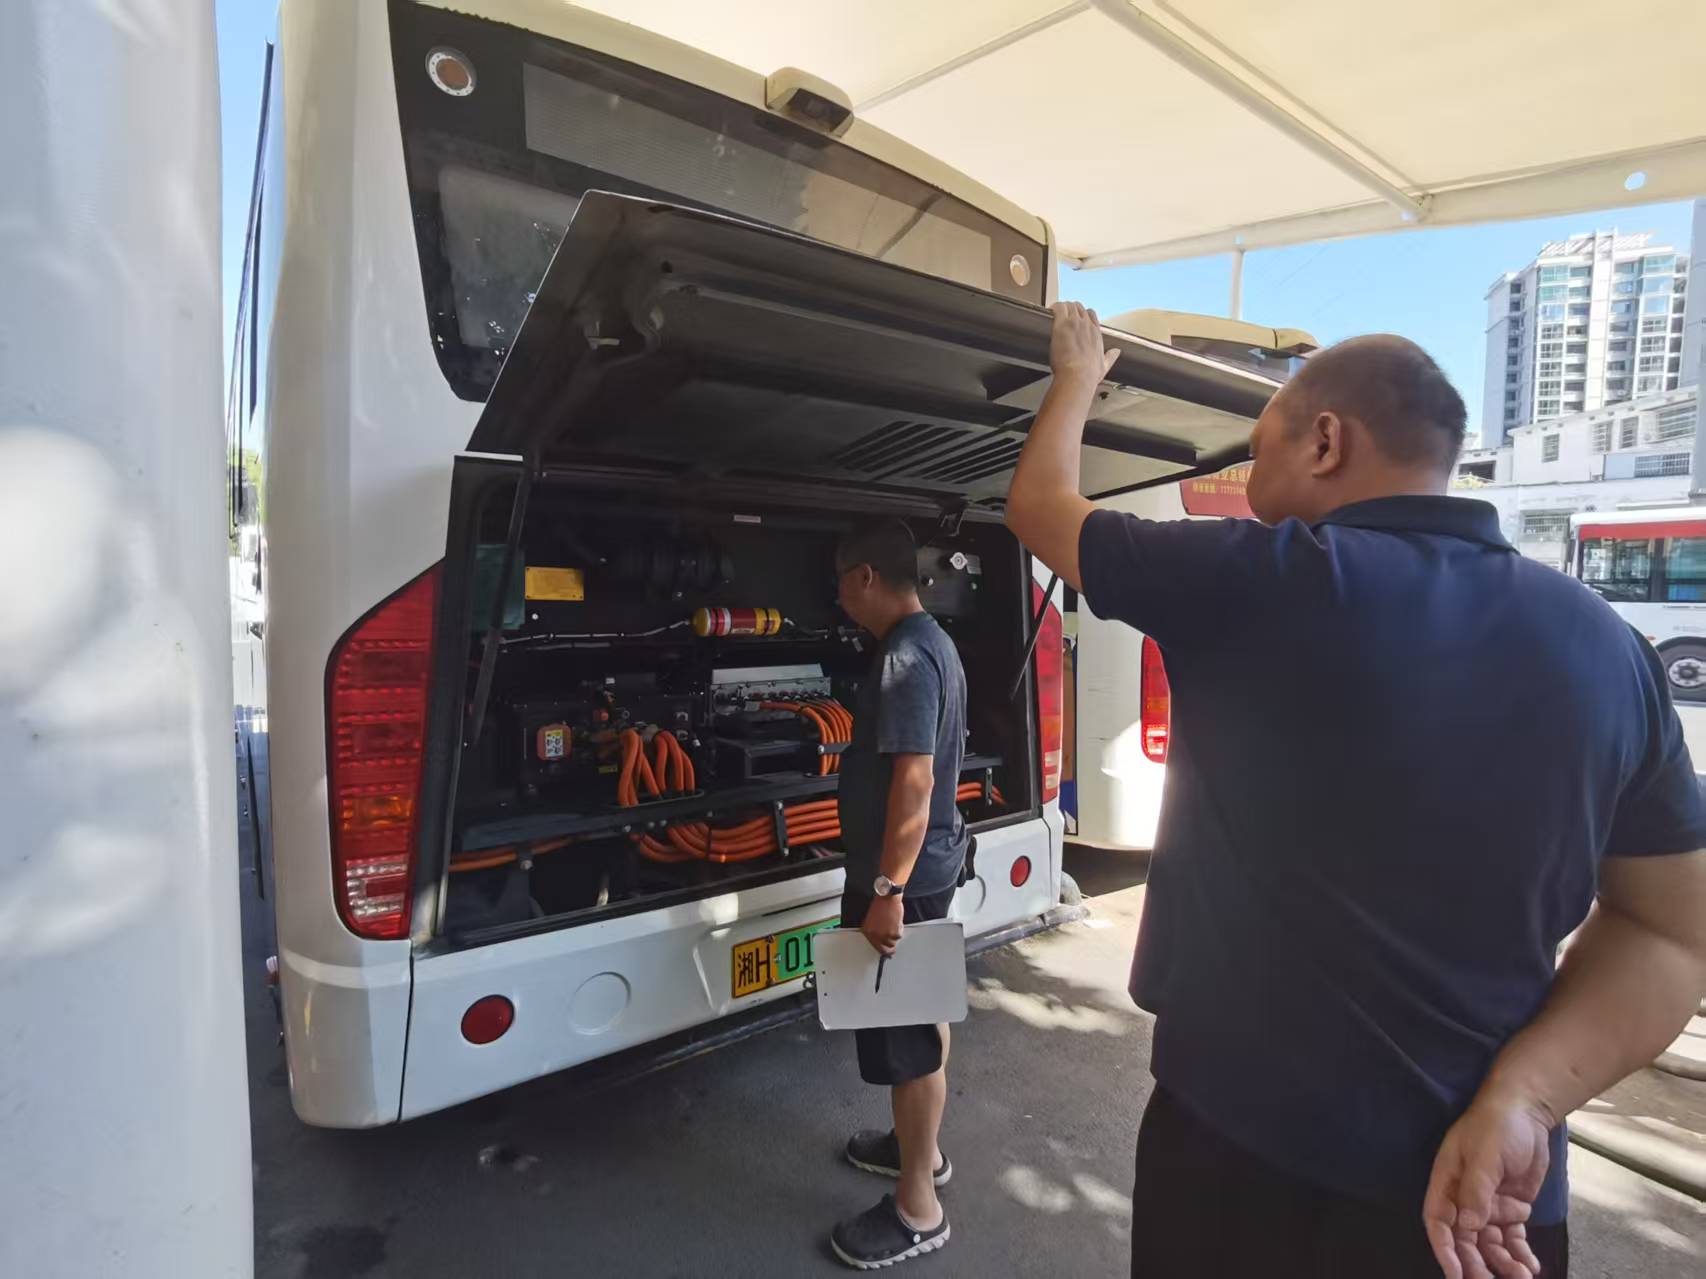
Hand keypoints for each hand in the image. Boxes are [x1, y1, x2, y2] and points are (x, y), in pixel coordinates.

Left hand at [861, 893, 903, 956]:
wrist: (887, 898)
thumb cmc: (880, 905)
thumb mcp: (872, 919)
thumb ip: (875, 931)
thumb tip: (882, 941)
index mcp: (867, 931)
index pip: (874, 946)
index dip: (882, 950)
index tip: (886, 952)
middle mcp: (874, 935)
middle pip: (884, 949)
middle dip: (890, 949)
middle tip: (893, 949)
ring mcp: (884, 935)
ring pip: (893, 942)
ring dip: (895, 935)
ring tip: (894, 925)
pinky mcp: (893, 933)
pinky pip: (899, 936)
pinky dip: (900, 929)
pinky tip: (896, 921)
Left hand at [1049, 301, 1117, 387]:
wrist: (1078, 375)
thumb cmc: (1088, 374)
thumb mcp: (1104, 365)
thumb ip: (1111, 356)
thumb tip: (1116, 352)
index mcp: (1096, 333)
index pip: (1091, 314)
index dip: (1082, 314)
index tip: (1076, 318)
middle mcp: (1087, 325)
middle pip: (1079, 308)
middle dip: (1070, 310)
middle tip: (1062, 316)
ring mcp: (1075, 323)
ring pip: (1069, 305)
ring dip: (1062, 308)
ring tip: (1055, 313)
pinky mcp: (1062, 324)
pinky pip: (1059, 308)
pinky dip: (1054, 308)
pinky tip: (1050, 311)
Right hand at [1422, 1089, 1553, 1277]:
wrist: (1527, 1111)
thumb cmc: (1497, 1126)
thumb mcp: (1485, 1155)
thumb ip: (1477, 1190)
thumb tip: (1470, 1227)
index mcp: (1447, 1183)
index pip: (1439, 1222)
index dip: (1444, 1250)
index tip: (1456, 1274)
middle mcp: (1464, 1198)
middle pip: (1465, 1239)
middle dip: (1476, 1264)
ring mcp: (1488, 1204)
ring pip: (1490, 1243)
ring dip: (1502, 1263)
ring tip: (1522, 1276)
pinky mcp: (1511, 1207)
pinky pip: (1512, 1237)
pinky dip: (1520, 1253)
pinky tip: (1531, 1266)